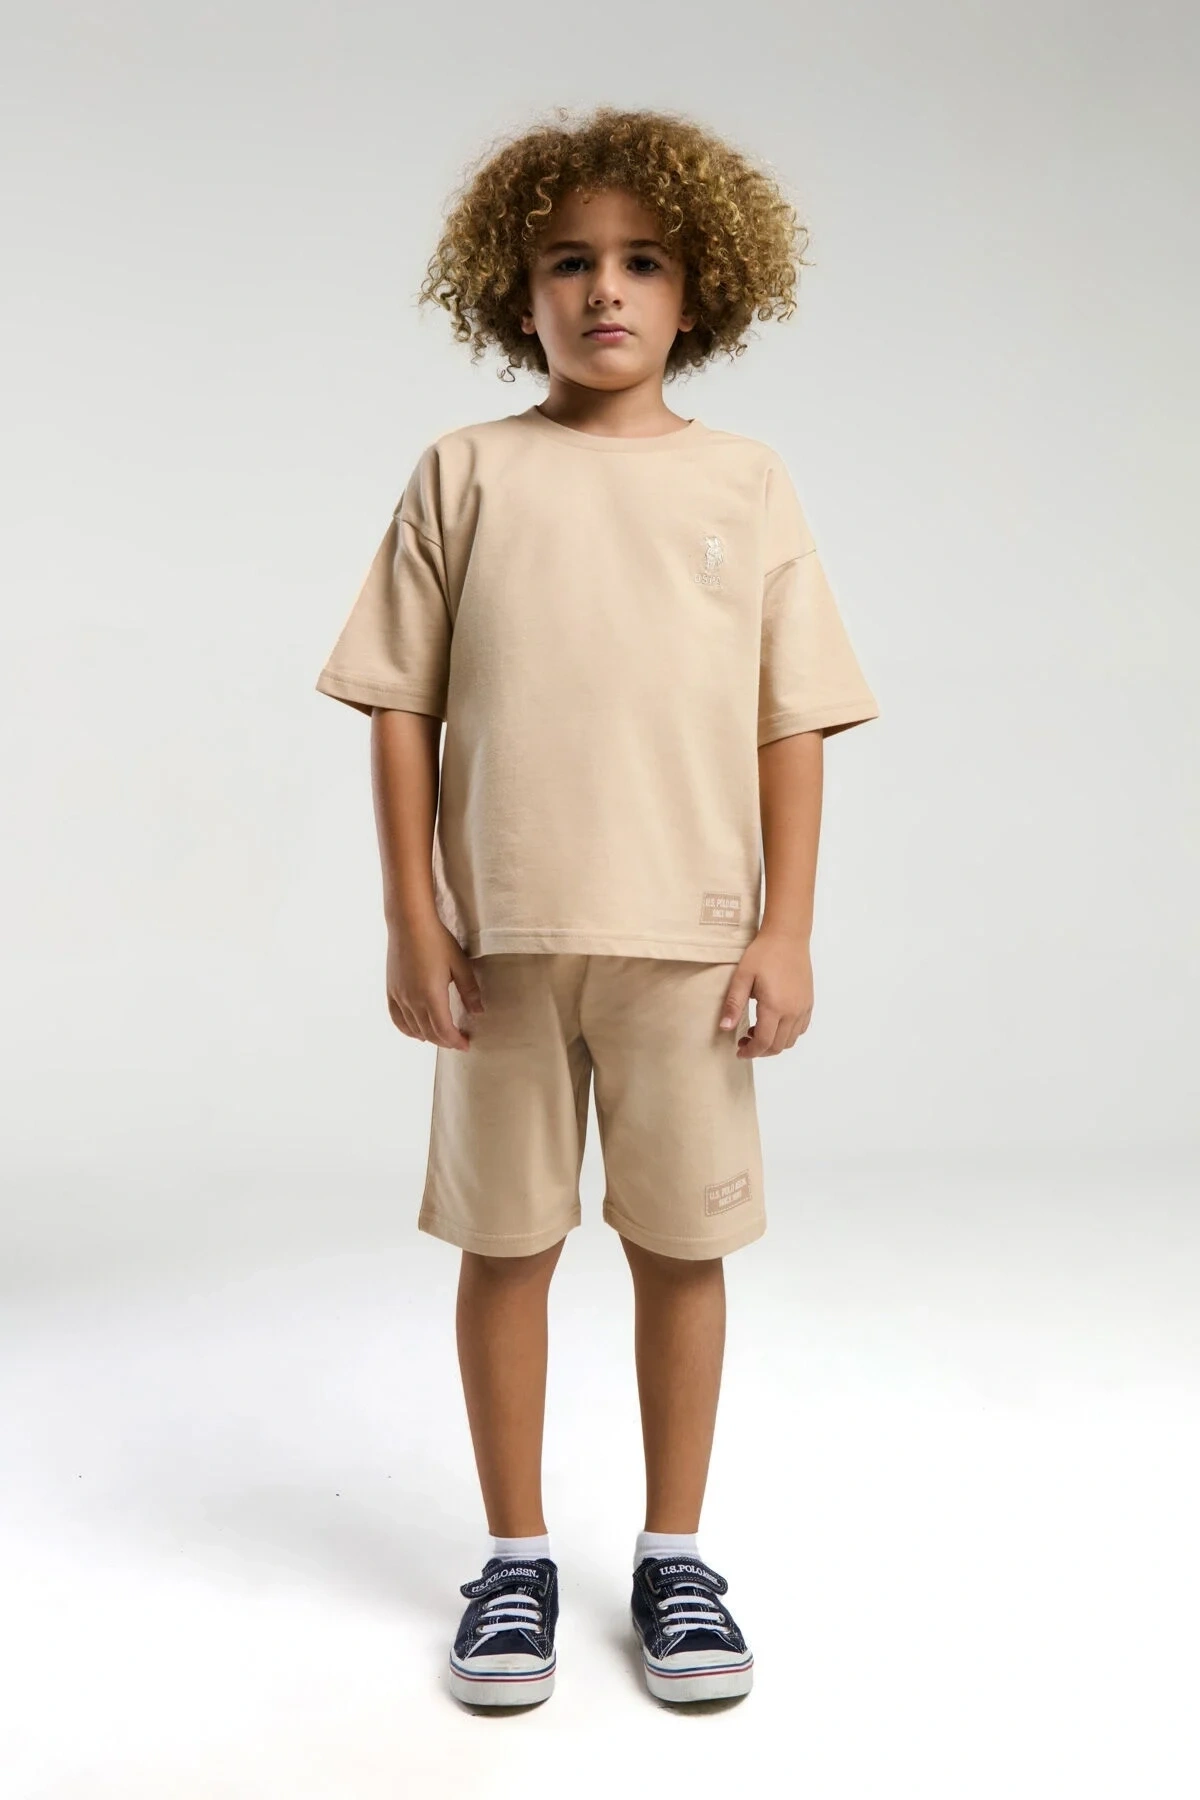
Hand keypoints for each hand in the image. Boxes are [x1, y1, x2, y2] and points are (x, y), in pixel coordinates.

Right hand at [385, 914, 484, 1050]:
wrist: (409, 923)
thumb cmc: (437, 940)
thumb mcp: (460, 964)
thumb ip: (469, 991)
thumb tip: (479, 1012)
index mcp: (432, 995)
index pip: (444, 1030)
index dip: (456, 1041)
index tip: (466, 1044)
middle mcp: (413, 1000)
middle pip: (429, 1033)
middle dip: (445, 1041)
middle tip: (458, 1041)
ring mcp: (400, 997)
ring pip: (414, 1029)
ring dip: (429, 1037)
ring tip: (442, 1036)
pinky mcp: (391, 991)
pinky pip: (398, 1020)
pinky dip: (408, 1030)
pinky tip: (417, 1032)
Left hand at [718, 929, 813, 1057]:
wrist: (787, 936)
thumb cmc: (762, 954)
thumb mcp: (742, 977)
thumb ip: (733, 1004)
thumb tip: (725, 1028)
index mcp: (774, 1007)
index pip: (764, 1042)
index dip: (750, 1052)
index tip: (739, 1051)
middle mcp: (792, 1011)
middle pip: (778, 1045)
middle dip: (760, 1050)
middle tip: (744, 1041)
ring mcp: (803, 1007)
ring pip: (791, 1040)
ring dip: (774, 1043)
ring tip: (758, 1031)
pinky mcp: (809, 1002)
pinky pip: (801, 1028)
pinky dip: (788, 1034)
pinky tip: (775, 1023)